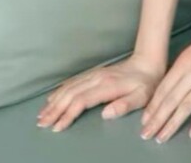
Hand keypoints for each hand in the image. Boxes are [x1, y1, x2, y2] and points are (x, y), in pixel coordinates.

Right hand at [37, 54, 165, 131]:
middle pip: (70, 94)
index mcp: (107, 85)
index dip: (67, 114)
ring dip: (55, 100)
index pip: (81, 101)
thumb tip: (105, 114)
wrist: (148, 63)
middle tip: (42, 123)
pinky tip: (53, 96)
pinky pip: (73, 81)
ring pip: (69, 87)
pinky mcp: (95, 73)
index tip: (57, 127)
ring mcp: (95, 74)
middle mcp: (98, 78)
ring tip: (42, 114)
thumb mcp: (142, 96)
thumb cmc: (146, 83)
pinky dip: (60, 90)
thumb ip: (124, 105)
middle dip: (55, 109)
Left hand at [139, 8, 190, 142]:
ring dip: (173, 124)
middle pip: (171, 99)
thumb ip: (181, 70)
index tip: (144, 120)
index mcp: (184, 61)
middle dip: (157, 119)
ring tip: (163, 137)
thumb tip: (168, 91)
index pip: (164, 88)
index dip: (153, 106)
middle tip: (147, 134)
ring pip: (187, 106)